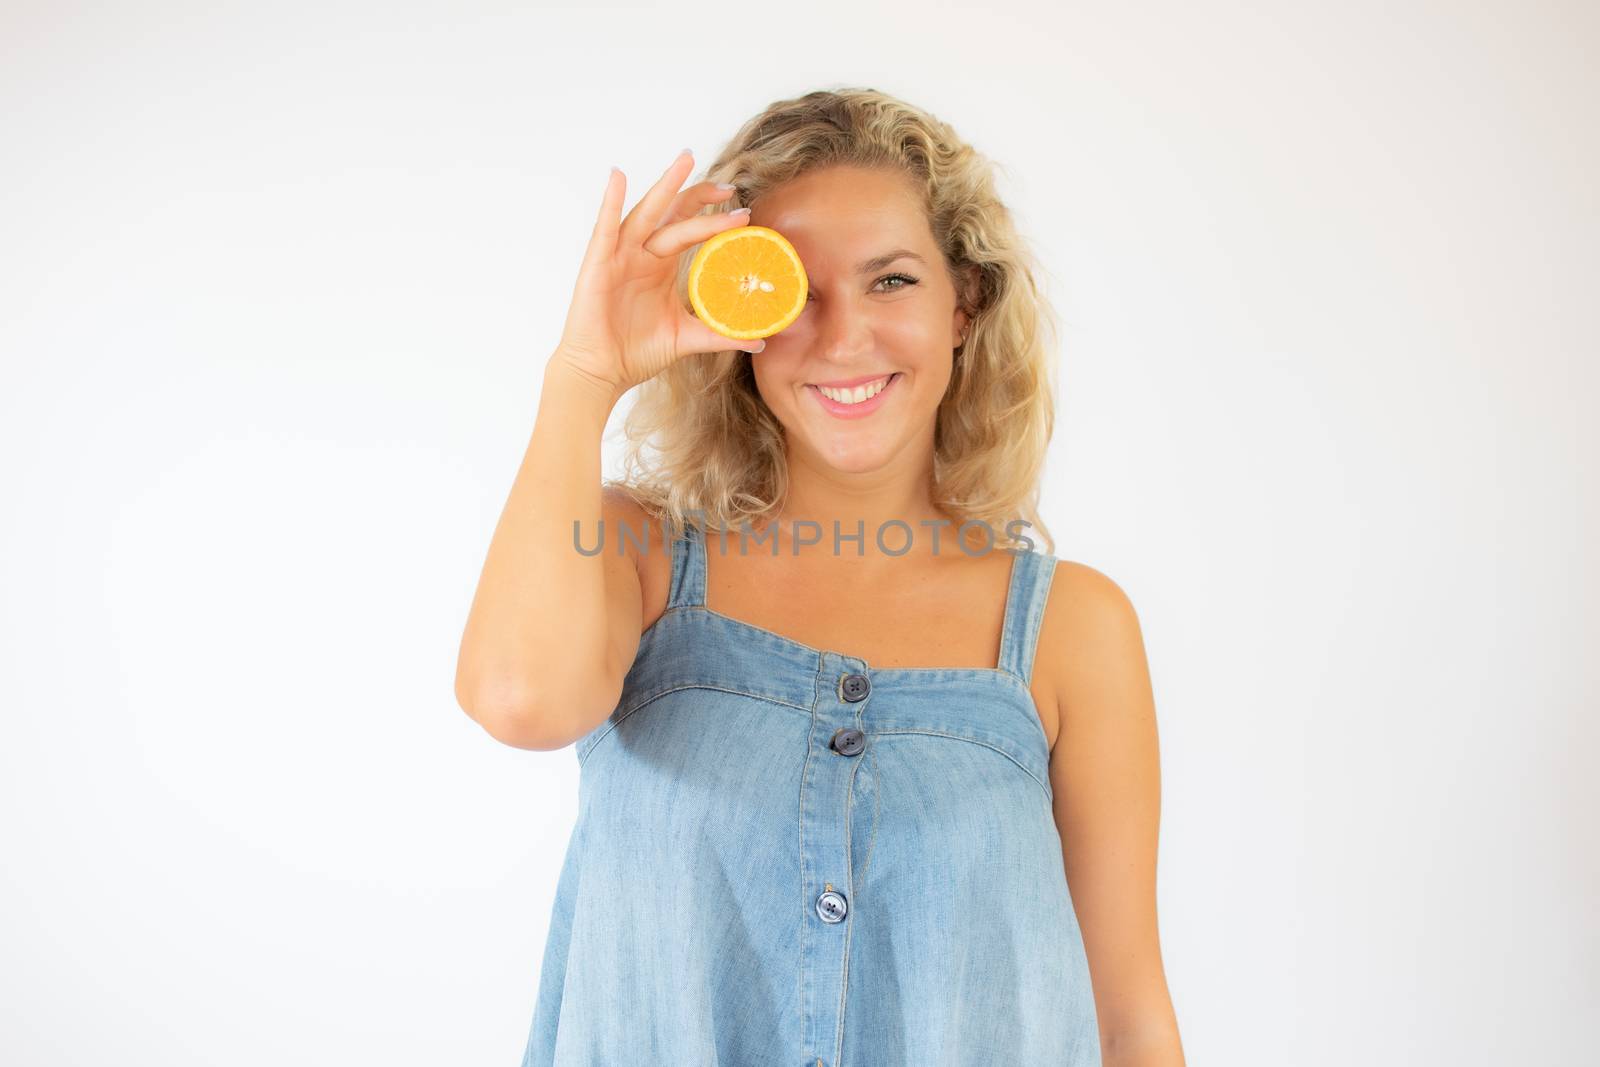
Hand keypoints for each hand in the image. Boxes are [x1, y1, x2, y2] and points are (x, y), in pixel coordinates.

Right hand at [551, 149, 761, 396]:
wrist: (601, 372)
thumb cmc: (636, 352)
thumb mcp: (685, 338)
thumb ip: (720, 334)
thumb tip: (759, 340)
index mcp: (660, 266)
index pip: (689, 227)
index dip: (712, 215)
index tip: (743, 212)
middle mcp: (642, 254)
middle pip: (673, 213)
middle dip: (700, 196)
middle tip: (729, 186)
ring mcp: (620, 256)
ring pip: (646, 213)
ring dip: (665, 186)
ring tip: (685, 160)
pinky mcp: (598, 266)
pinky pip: (605, 229)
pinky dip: (610, 202)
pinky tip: (618, 178)